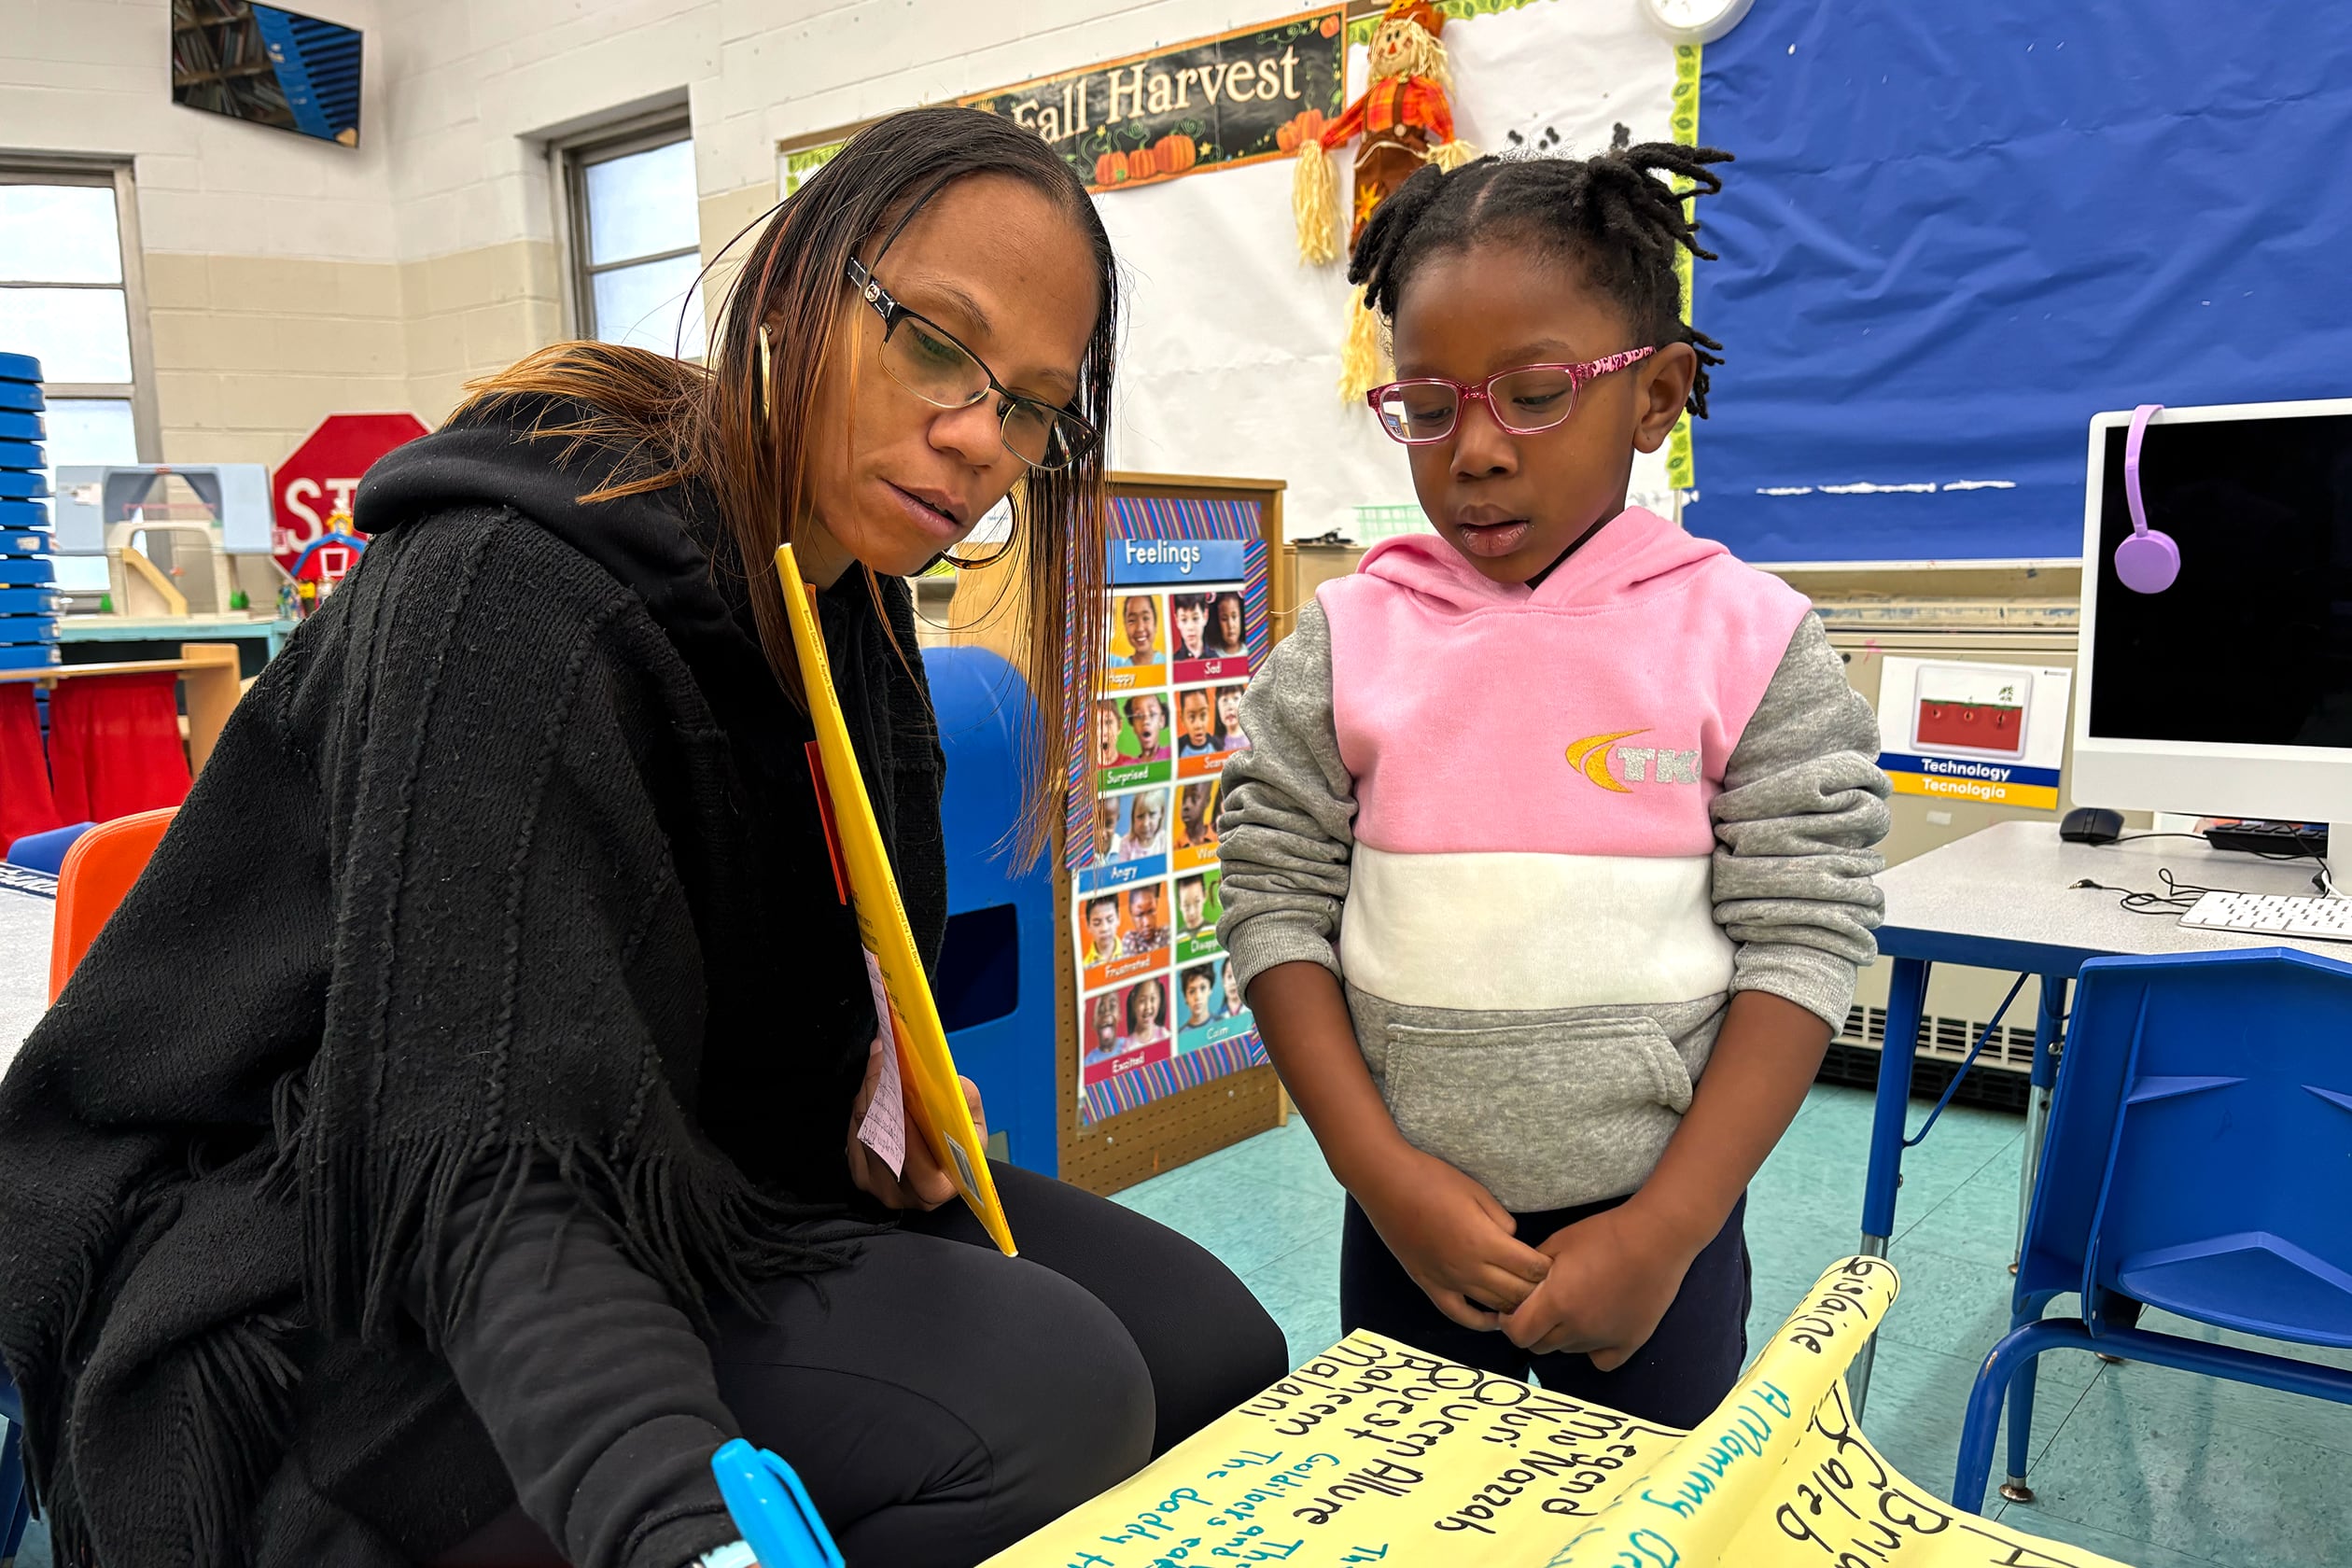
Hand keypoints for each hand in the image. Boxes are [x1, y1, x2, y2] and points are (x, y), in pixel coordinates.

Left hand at [844, 1035, 985, 1210]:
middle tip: (884, 1058)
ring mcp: (874, 1185)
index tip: (902, 1091)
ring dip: (869, 1092)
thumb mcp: (975, 1128)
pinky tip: (873, 1082)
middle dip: (881, 1094)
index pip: (913, 1161)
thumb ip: (966, 1105)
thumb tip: (948, 1082)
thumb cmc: (960, 1148)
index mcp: (934, 1189)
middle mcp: (899, 1193)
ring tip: (879, 1060)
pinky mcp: (858, 1173)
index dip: (906, 1127)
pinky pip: (853, 1132)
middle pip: (880, 1140)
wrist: (941, 1168)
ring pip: (863, 1131)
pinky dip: (862, 1104)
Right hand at [1354, 1144, 1550, 1331]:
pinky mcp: (1429, 1284)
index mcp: (1485, 1241)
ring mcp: (1447, 1280)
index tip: (1553, 1263)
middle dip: (1537, 1290)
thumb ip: (1502, 1221)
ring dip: (1514, 1305)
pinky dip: (1480, 1322)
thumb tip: (1513, 1240)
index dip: (1547, 1268)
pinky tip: (1494, 1319)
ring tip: (1527, 1298)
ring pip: (1493, 1306)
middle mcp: (1469, 1268)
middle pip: (1517, 1293)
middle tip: (1546, 1284)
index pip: (1531, 1268)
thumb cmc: (1433, 1179)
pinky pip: (1458, 1314)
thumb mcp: (1478, 1191)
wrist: (1387, 1183)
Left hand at [1504, 1202, 1695, 1365]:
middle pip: (1540, 1346)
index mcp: (1556, 1302)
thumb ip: (1532, 1271)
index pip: (1518, 1334)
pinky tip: (1597, 1328)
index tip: (1514, 1310)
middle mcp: (1578, 1328)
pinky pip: (1601, 1361)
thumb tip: (1518, 1288)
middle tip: (1542, 1308)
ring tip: (1574, 1307)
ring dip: (1562, 1336)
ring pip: (1568, 1351)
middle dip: (1534, 1329)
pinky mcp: (1630, 1343)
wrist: (1655, 1238)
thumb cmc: (1604, 1234)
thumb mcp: (1558, 1242)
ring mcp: (1604, 1339)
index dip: (1510, 1323)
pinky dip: (1594, 1349)